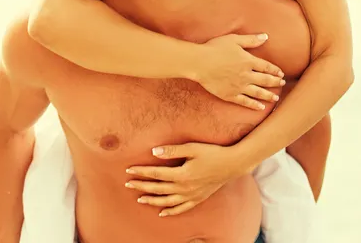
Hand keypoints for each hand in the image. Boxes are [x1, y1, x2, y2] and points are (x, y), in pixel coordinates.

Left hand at [126, 142, 244, 215]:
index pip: (156, 174)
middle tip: (128, 184)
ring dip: (152, 200)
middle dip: (141, 186)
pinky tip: (162, 213)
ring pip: (167, 201)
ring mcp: (191, 195)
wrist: (232, 164)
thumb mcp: (193, 147)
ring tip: (139, 199)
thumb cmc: (213, 152)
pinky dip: (170, 211)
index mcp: (182, 174)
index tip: (129, 169)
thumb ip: (173, 150)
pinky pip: (181, 209)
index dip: (142, 172)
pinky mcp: (198, 199)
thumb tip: (154, 152)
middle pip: (158, 188)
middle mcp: (185, 188)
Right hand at [197, 34, 284, 109]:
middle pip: (265, 80)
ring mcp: (239, 86)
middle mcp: (246, 75)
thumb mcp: (234, 40)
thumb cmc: (215, 48)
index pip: (266, 67)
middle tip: (282, 84)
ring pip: (258, 92)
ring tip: (276, 98)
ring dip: (268, 95)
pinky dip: (254, 105)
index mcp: (248, 61)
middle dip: (275, 82)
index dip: (275, 70)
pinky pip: (245, 102)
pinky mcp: (230, 95)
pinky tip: (261, 107)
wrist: (200, 63)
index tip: (281, 73)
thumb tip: (265, 37)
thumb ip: (251, 40)